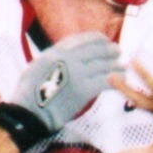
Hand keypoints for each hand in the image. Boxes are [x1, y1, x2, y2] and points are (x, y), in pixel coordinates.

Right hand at [5, 32, 120, 135]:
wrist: (29, 113)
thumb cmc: (29, 93)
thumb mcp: (37, 65)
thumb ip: (54, 57)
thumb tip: (66, 54)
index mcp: (57, 51)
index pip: (83, 39)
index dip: (97, 39)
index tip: (104, 40)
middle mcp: (69, 59)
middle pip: (97, 49)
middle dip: (110, 49)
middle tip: (118, 51)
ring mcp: (78, 73)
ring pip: (104, 64)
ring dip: (117, 64)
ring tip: (123, 65)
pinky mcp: (84, 90)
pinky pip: (106, 80)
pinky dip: (116, 79)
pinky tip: (122, 79)